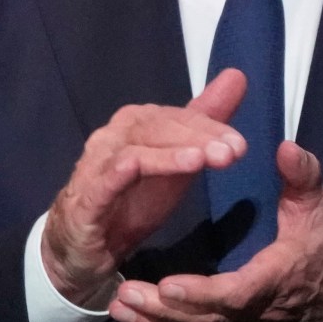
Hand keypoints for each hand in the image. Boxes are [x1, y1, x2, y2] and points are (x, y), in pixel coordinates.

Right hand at [40, 70, 250, 306]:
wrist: (82, 245)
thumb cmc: (131, 199)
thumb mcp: (177, 161)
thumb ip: (203, 122)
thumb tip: (237, 77)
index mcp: (134, 126)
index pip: (173, 116)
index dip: (207, 126)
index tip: (239, 143)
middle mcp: (112, 138)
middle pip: (154, 127)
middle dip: (196, 138)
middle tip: (232, 151)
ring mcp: (95, 167)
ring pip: (132, 151)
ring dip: (168, 154)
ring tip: (202, 161)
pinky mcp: (85, 201)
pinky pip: (102, 182)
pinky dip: (119, 172)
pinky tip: (136, 168)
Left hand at [106, 140, 322, 321]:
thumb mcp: (321, 210)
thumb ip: (303, 178)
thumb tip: (284, 147)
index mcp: (274, 281)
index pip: (235, 294)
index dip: (201, 293)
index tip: (167, 286)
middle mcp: (255, 315)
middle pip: (204, 321)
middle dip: (162, 311)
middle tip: (123, 294)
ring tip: (119, 309)